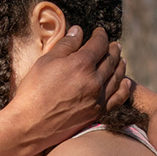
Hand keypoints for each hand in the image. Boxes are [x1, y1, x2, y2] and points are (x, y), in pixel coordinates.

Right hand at [10, 27, 127, 147]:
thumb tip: (78, 31)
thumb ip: (65, 45)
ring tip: (121, 59)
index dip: (100, 35)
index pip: (98, 44)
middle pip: (110, 60)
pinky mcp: (97, 113)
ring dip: (120, 65)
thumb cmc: (33, 91)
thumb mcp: (45, 61)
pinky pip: (117, 98)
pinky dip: (124, 88)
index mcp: (81, 64)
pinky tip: (125, 82)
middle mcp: (94, 80)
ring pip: (117, 77)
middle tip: (114, 44)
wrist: (31, 124)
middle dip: (113, 49)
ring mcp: (98, 98)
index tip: (99, 32)